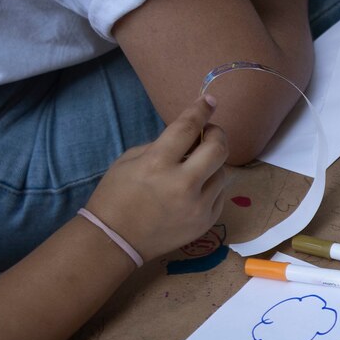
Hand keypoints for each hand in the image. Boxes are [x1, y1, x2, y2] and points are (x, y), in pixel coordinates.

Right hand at [82, 97, 231, 259]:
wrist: (116, 240)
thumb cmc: (117, 195)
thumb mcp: (130, 160)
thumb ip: (162, 146)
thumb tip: (190, 137)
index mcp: (158, 164)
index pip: (188, 128)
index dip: (201, 110)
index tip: (210, 100)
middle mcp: (183, 184)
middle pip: (218, 149)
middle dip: (217, 134)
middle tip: (209, 132)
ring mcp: (198, 206)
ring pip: (223, 173)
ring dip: (212, 164)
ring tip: (196, 166)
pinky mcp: (206, 222)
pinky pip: (219, 195)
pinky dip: (210, 186)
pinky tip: (195, 189)